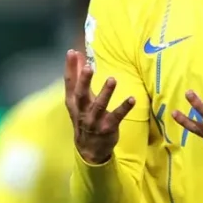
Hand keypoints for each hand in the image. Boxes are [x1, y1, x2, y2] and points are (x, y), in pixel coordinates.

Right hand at [64, 49, 135, 163]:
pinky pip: (116, 117)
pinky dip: (124, 108)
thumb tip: (76, 54)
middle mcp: (82, 111)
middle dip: (84, 81)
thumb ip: (78, 76)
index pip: (70, 83)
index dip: (70, 68)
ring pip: (99, 106)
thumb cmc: (84, 117)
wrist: (89, 149)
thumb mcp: (78, 100)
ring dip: (105, 93)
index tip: (72, 52)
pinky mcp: (108, 128)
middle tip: (89, 66)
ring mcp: (94, 121)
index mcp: (73, 103)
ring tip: (112, 79)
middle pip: (81, 94)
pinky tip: (132, 99)